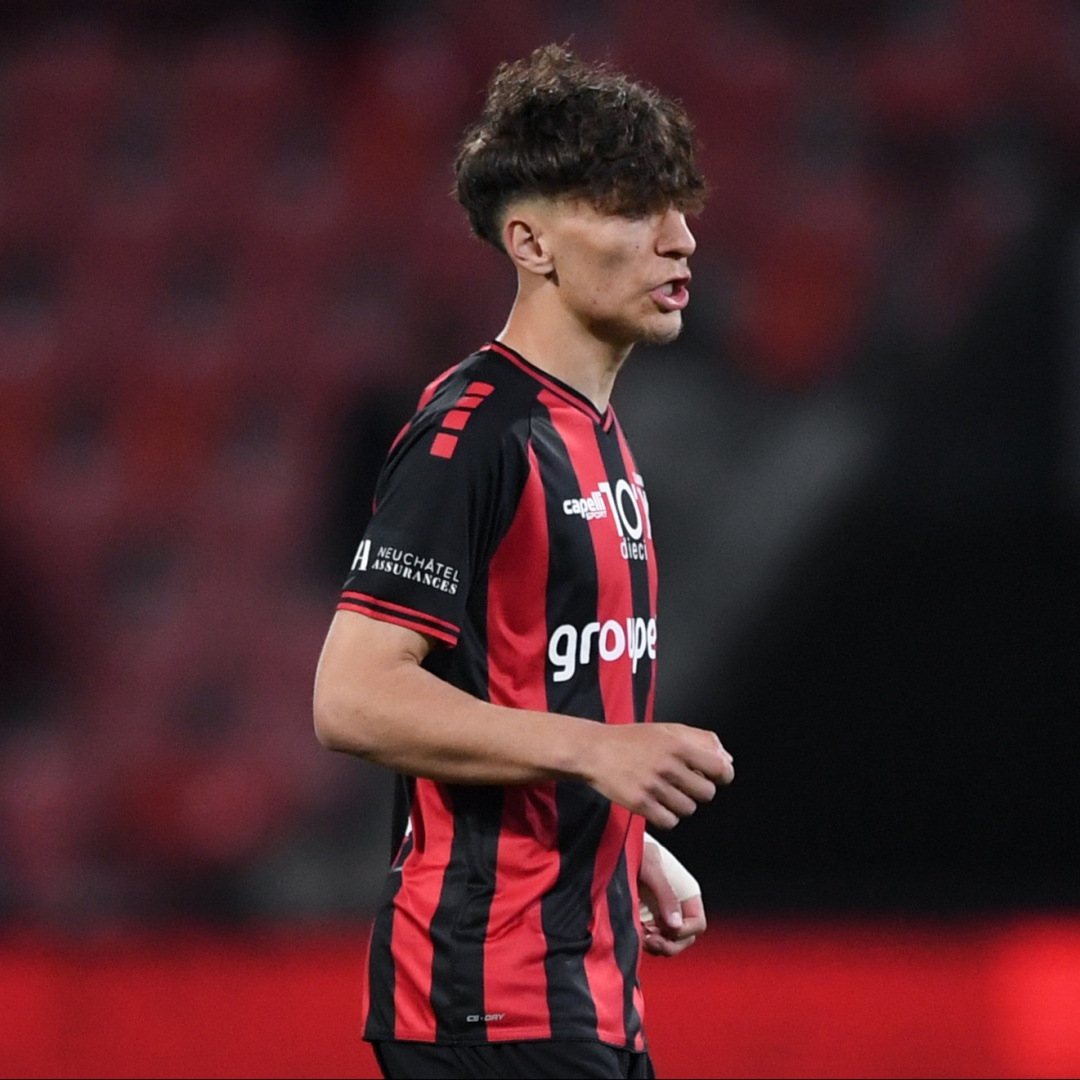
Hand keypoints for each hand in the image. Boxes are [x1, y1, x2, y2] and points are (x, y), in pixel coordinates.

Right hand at [585, 723, 733, 829]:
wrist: (594, 750)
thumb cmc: (631, 740)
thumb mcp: (667, 730)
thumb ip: (701, 740)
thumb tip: (727, 759)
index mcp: (677, 745)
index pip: (720, 768)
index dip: (722, 775)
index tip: (717, 777)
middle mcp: (667, 765)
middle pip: (707, 793)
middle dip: (698, 790)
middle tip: (684, 784)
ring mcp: (653, 786)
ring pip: (689, 809)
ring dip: (681, 804)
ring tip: (666, 792)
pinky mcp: (640, 804)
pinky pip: (670, 822)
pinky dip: (667, 817)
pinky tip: (657, 804)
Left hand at [639, 837, 705, 956]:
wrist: (615, 847)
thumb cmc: (637, 849)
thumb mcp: (651, 867)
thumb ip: (666, 894)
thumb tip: (675, 926)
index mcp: (686, 893)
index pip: (697, 923)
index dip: (685, 931)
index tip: (665, 930)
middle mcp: (677, 906)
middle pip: (685, 938)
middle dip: (669, 944)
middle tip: (649, 939)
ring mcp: (661, 914)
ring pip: (668, 943)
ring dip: (656, 945)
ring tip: (639, 934)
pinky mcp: (645, 919)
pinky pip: (652, 940)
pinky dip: (644, 941)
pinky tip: (633, 932)